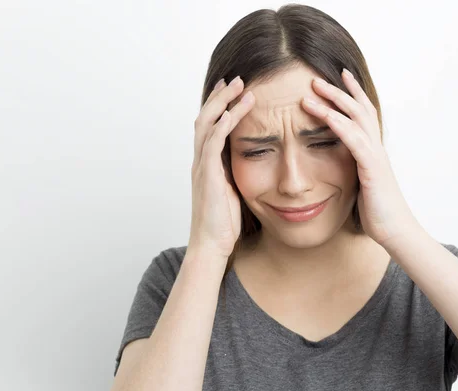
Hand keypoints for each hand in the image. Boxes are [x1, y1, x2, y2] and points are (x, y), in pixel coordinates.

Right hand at [189, 76, 254, 258]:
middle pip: (205, 117)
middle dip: (220, 96)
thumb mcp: (234, 191)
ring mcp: (202, 167)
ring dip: (223, 103)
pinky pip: (213, 143)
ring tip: (239, 86)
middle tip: (236, 78)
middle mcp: (201, 160)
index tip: (233, 89)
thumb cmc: (225, 223)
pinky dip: (223, 125)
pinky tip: (234, 111)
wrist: (212, 245)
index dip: (220, 105)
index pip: (210, 126)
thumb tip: (256, 162)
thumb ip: (237, 173)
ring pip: (207, 124)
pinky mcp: (207, 176)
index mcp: (207, 163)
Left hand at [301, 69, 419, 247]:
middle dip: (339, 91)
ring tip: (312, 91)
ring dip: (334, 102)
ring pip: (356, 120)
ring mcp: (375, 156)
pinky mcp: (372, 169)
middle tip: (316, 78)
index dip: (352, 94)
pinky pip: (355, 142)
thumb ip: (353, 169)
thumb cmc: (377, 211)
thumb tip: (338, 165)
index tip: (337, 77)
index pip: (363, 114)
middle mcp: (376, 148)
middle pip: (359, 109)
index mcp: (372, 150)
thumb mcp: (361, 184)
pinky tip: (326, 116)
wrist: (395, 231)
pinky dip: (340, 126)